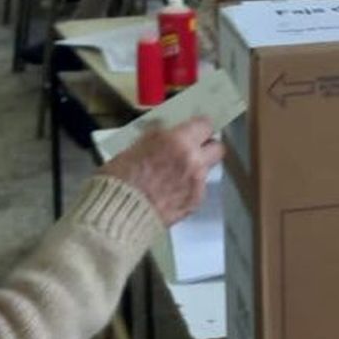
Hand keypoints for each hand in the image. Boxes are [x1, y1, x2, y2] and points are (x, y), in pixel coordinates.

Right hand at [98, 118, 224, 224]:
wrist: (121, 213)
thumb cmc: (121, 177)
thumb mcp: (136, 146)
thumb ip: (158, 137)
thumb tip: (165, 131)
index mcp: (178, 141)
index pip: (205, 124)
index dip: (200, 127)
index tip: (194, 128)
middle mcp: (194, 160)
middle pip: (218, 148)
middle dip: (207, 147)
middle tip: (194, 149)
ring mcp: (197, 183)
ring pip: (208, 170)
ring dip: (198, 168)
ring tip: (178, 174)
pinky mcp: (195, 203)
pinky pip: (199, 189)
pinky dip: (190, 188)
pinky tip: (173, 192)